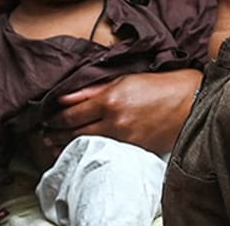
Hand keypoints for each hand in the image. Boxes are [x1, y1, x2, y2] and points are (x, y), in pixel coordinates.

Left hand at [37, 69, 201, 157]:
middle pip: (77, 131)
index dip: (55, 118)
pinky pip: (106, 150)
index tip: (45, 119)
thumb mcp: (121, 80)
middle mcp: (115, 120)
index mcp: (110, 99)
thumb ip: (91, 89)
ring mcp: (125, 138)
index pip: (72, 113)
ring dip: (69, 145)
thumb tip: (64, 96)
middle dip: (57, 134)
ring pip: (89, 143)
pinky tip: (82, 148)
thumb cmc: (154, 85)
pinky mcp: (134, 149)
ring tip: (54, 145)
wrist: (186, 100)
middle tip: (43, 135)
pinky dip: (91, 149)